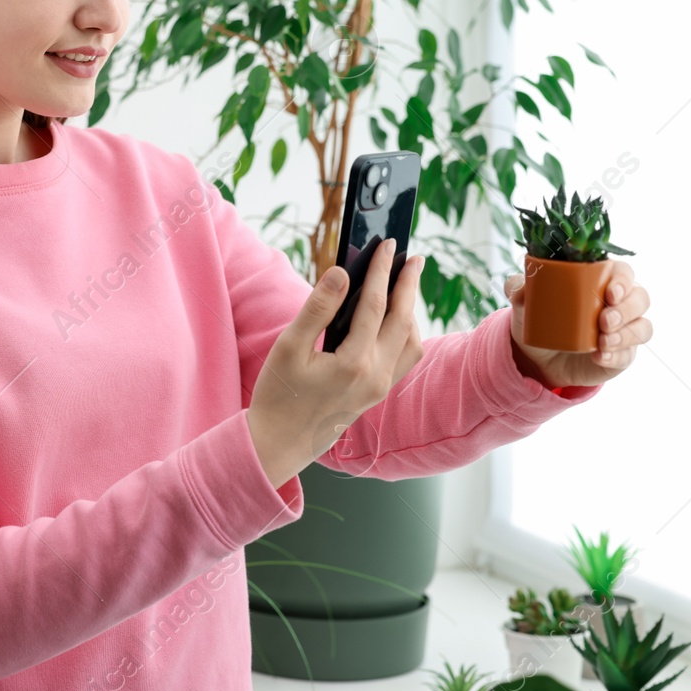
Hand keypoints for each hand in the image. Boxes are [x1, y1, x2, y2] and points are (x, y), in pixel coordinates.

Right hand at [247, 239, 425, 487]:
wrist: (278, 445)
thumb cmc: (277, 396)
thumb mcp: (289, 347)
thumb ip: (317, 308)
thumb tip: (342, 273)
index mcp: (353, 364)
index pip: (376, 305)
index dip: (381, 271)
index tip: (387, 246)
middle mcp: (375, 377)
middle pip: (403, 320)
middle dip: (409, 285)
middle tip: (413, 257)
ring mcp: (380, 388)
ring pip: (411, 341)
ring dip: (411, 310)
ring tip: (405, 285)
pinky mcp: (377, 395)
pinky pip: (404, 358)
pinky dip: (406, 333)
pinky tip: (396, 320)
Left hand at [505, 260, 650, 388]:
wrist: (538, 357)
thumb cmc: (539, 319)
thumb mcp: (524, 305)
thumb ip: (518, 289)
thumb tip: (517, 285)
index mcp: (600, 280)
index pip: (623, 272)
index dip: (623, 280)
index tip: (609, 292)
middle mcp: (619, 302)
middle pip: (640, 298)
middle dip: (627, 308)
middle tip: (604, 320)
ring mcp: (624, 329)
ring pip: (642, 326)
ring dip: (626, 334)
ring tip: (603, 341)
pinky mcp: (623, 353)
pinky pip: (630, 354)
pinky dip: (617, 356)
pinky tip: (601, 357)